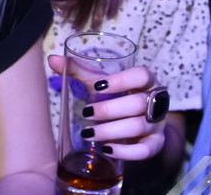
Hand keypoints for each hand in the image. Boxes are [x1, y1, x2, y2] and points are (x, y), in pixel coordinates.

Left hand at [47, 56, 167, 160]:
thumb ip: (79, 71)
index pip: (142, 76)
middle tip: (86, 113)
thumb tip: (52, 59)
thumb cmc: (119, 96)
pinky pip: (145, 150)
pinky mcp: (156, 144)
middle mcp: (156, 101)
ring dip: (111, 131)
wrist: (141, 122)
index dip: (122, 80)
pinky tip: (106, 149)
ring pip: (138, 126)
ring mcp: (157, 123)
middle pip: (137, 103)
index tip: (97, 86)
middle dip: (109, 110)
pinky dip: (125, 151)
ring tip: (88, 133)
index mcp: (146, 80)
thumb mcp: (102, 84)